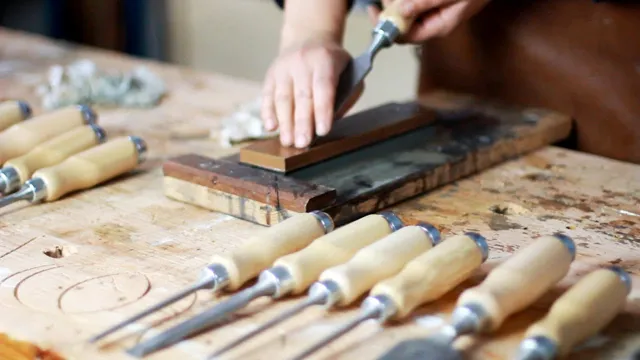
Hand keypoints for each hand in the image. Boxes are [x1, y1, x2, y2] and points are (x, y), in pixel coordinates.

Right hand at [261, 40, 362, 147]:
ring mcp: (284, 68)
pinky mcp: (271, 74)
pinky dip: (267, 112)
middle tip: (302, 143)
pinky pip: (267, 95)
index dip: (323, 110)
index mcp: (325, 60)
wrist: (308, 38)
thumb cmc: (332, 63)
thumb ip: (346, 95)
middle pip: (302, 96)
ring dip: (285, 122)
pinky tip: (271, 127)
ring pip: (283, 98)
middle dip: (302, 122)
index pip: (324, 87)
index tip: (322, 131)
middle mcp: (302, 62)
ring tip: (288, 141)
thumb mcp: (348, 72)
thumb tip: (332, 121)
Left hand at [367, 0, 489, 42]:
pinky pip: (415, 6)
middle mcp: (433, 24)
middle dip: (390, 11)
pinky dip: (406, 1)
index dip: (387, 27)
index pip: (405, 37)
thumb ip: (426, 3)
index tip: (375, 11)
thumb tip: (401, 12)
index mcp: (437, 27)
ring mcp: (433, 14)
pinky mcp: (433, 5)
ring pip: (406, 13)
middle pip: (402, 25)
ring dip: (396, 3)